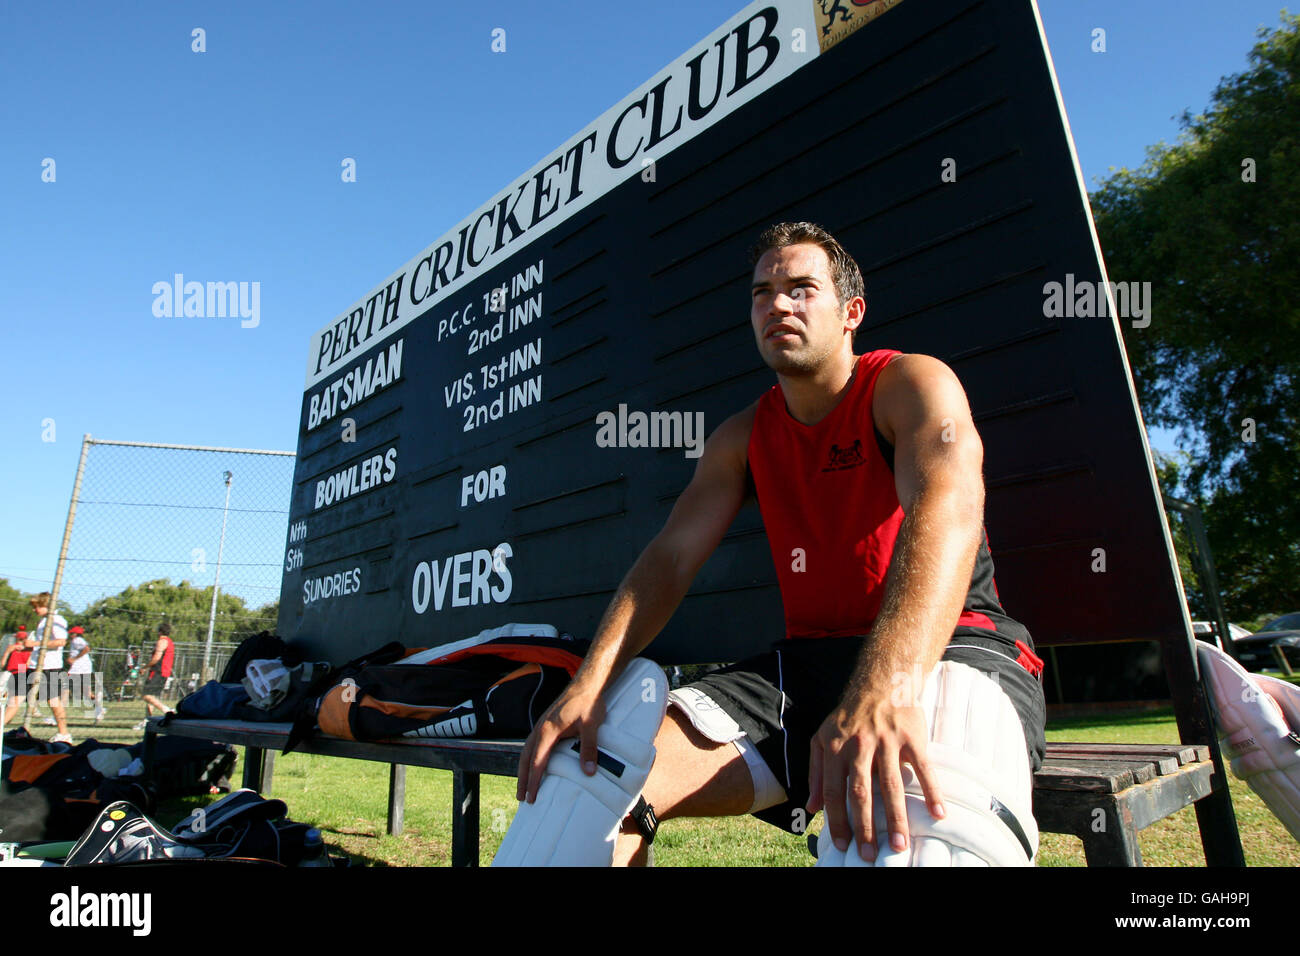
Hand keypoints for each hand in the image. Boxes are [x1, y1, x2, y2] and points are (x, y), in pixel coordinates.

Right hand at [515, 681, 606, 803]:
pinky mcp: (546, 724)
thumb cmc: (589, 704)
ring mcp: (541, 726)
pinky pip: (532, 745)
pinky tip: (533, 766)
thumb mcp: (591, 726)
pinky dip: (529, 759)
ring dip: (524, 770)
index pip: (538, 761)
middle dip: (523, 779)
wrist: (587, 684)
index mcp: (548, 730)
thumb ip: (589, 748)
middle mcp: (540, 728)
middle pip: (526, 758)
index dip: (534, 781)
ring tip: (523, 787)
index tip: (531, 797)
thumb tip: (589, 772)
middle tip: (522, 799)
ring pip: (527, 751)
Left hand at [806, 694, 943, 861]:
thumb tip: (811, 807)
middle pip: (862, 792)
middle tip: (870, 855)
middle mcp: (860, 746)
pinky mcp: (912, 737)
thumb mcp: (822, 739)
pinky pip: (923, 768)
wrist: (881, 681)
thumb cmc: (849, 716)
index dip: (837, 820)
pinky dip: (932, 791)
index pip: (834, 791)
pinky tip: (938, 813)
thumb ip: (816, 773)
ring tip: (899, 846)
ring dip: (896, 818)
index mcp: (836, 748)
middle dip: (865, 827)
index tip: (843, 845)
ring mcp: (887, 741)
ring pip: (891, 785)